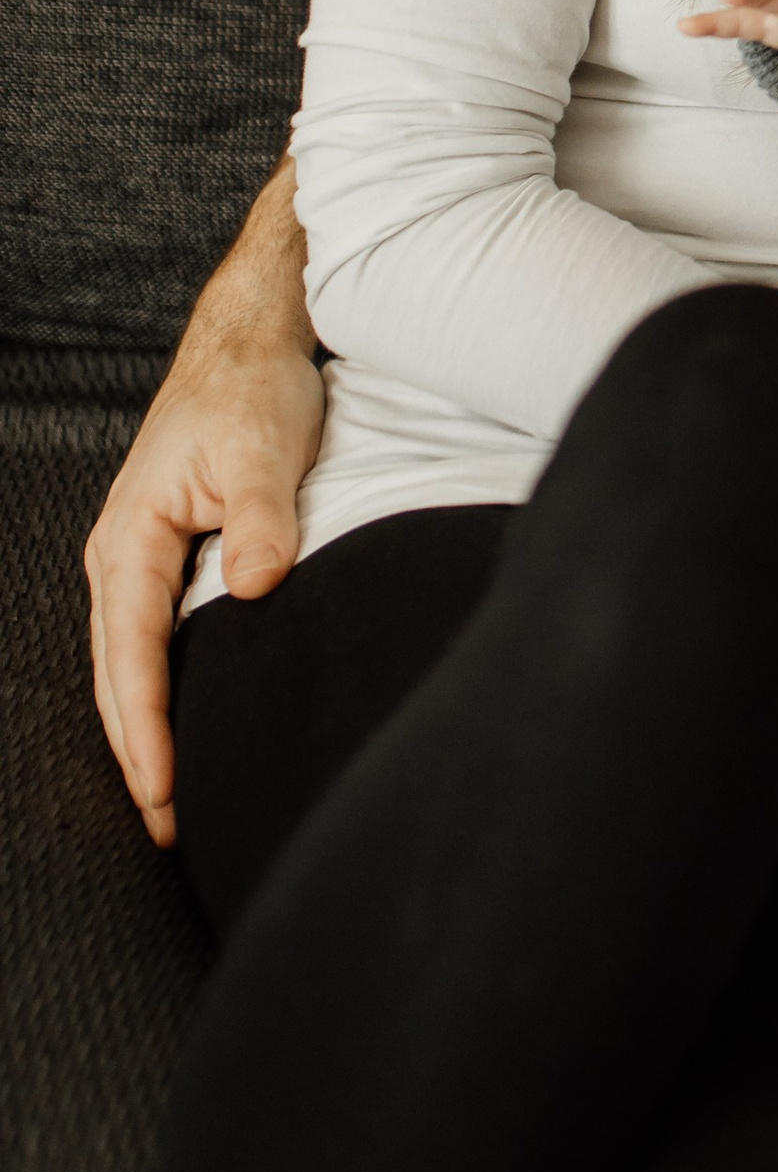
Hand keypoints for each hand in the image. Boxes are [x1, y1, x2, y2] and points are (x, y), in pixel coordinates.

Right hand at [85, 321, 325, 847]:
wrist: (247, 346)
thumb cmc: (250, 392)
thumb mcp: (264, 449)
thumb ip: (261, 520)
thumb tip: (254, 586)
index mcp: (132, 538)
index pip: (134, 653)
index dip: (147, 727)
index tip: (164, 787)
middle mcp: (121, 557)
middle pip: (118, 675)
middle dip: (138, 752)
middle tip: (168, 826)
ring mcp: (139, 560)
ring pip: (129, 664)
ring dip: (145, 729)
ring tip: (168, 799)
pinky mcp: (167, 558)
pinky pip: (151, 642)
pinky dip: (158, 690)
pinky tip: (181, 725)